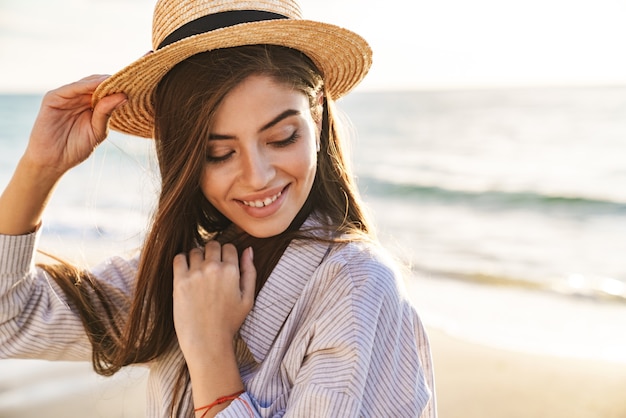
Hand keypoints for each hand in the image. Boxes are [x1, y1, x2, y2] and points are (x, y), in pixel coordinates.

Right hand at [23, 74, 126, 177]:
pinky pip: (71, 88)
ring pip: (86, 83)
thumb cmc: (76, 147)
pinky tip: (99, 85)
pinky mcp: (53, 97)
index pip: (107, 92)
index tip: (138, 85)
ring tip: (118, 80)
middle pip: (98, 84)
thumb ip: (107, 113)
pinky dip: (85, 85)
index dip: (120, 88)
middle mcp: (79, 98)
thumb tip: (124, 96)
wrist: (54, 161)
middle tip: (131, 79)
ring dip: (102, 81)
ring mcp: (66, 96)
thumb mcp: (97, 130)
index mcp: (91, 106)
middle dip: (113, 82)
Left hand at [173, 242, 255, 362]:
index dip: (226, 254)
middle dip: (212, 253)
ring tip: (198, 273)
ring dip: (197, 257)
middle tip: (210, 268)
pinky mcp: (180, 282)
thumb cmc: (229, 323)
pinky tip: (186, 272)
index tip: (223, 264)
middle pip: (212, 245)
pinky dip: (182, 261)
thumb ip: (250, 271)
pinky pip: (179, 258)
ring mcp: (195, 274)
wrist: (208, 342)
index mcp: (231, 271)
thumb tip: (248, 250)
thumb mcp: (248, 298)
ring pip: (195, 250)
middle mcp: (213, 268)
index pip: (229, 247)